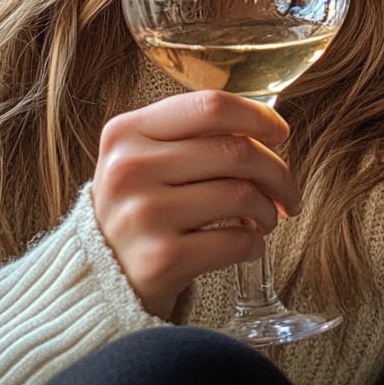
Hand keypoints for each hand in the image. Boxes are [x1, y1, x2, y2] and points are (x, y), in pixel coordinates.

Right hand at [92, 90, 301, 319]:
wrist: (98, 278)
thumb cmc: (137, 207)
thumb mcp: (143, 157)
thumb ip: (190, 134)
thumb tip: (267, 126)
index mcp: (126, 131)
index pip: (209, 107)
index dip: (256, 116)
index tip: (280, 133)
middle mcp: (130, 168)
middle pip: (234, 151)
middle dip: (276, 171)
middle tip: (285, 190)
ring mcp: (144, 214)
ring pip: (240, 195)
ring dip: (267, 210)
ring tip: (264, 218)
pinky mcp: (160, 260)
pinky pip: (235, 241)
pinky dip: (254, 244)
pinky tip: (247, 244)